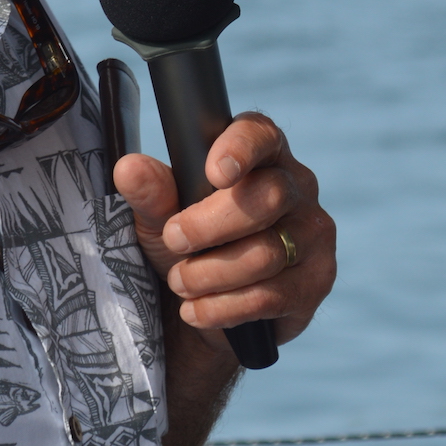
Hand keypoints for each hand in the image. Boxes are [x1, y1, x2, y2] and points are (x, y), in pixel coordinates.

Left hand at [113, 113, 334, 347]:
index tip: (213, 173)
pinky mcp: (315, 281)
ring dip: (211, 273)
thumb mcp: (161, 216)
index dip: (241, 148)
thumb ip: (151, 193)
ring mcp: (313, 234)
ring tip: (180, 283)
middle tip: (173, 240)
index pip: (261, 135)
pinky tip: (197, 310)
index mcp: (262, 154)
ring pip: (267, 252)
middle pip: (267, 197)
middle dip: (210, 225)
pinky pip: (273, 295)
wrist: (208, 305)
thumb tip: (130, 169)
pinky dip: (226, 307)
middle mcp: (297, 186)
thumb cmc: (189, 243)